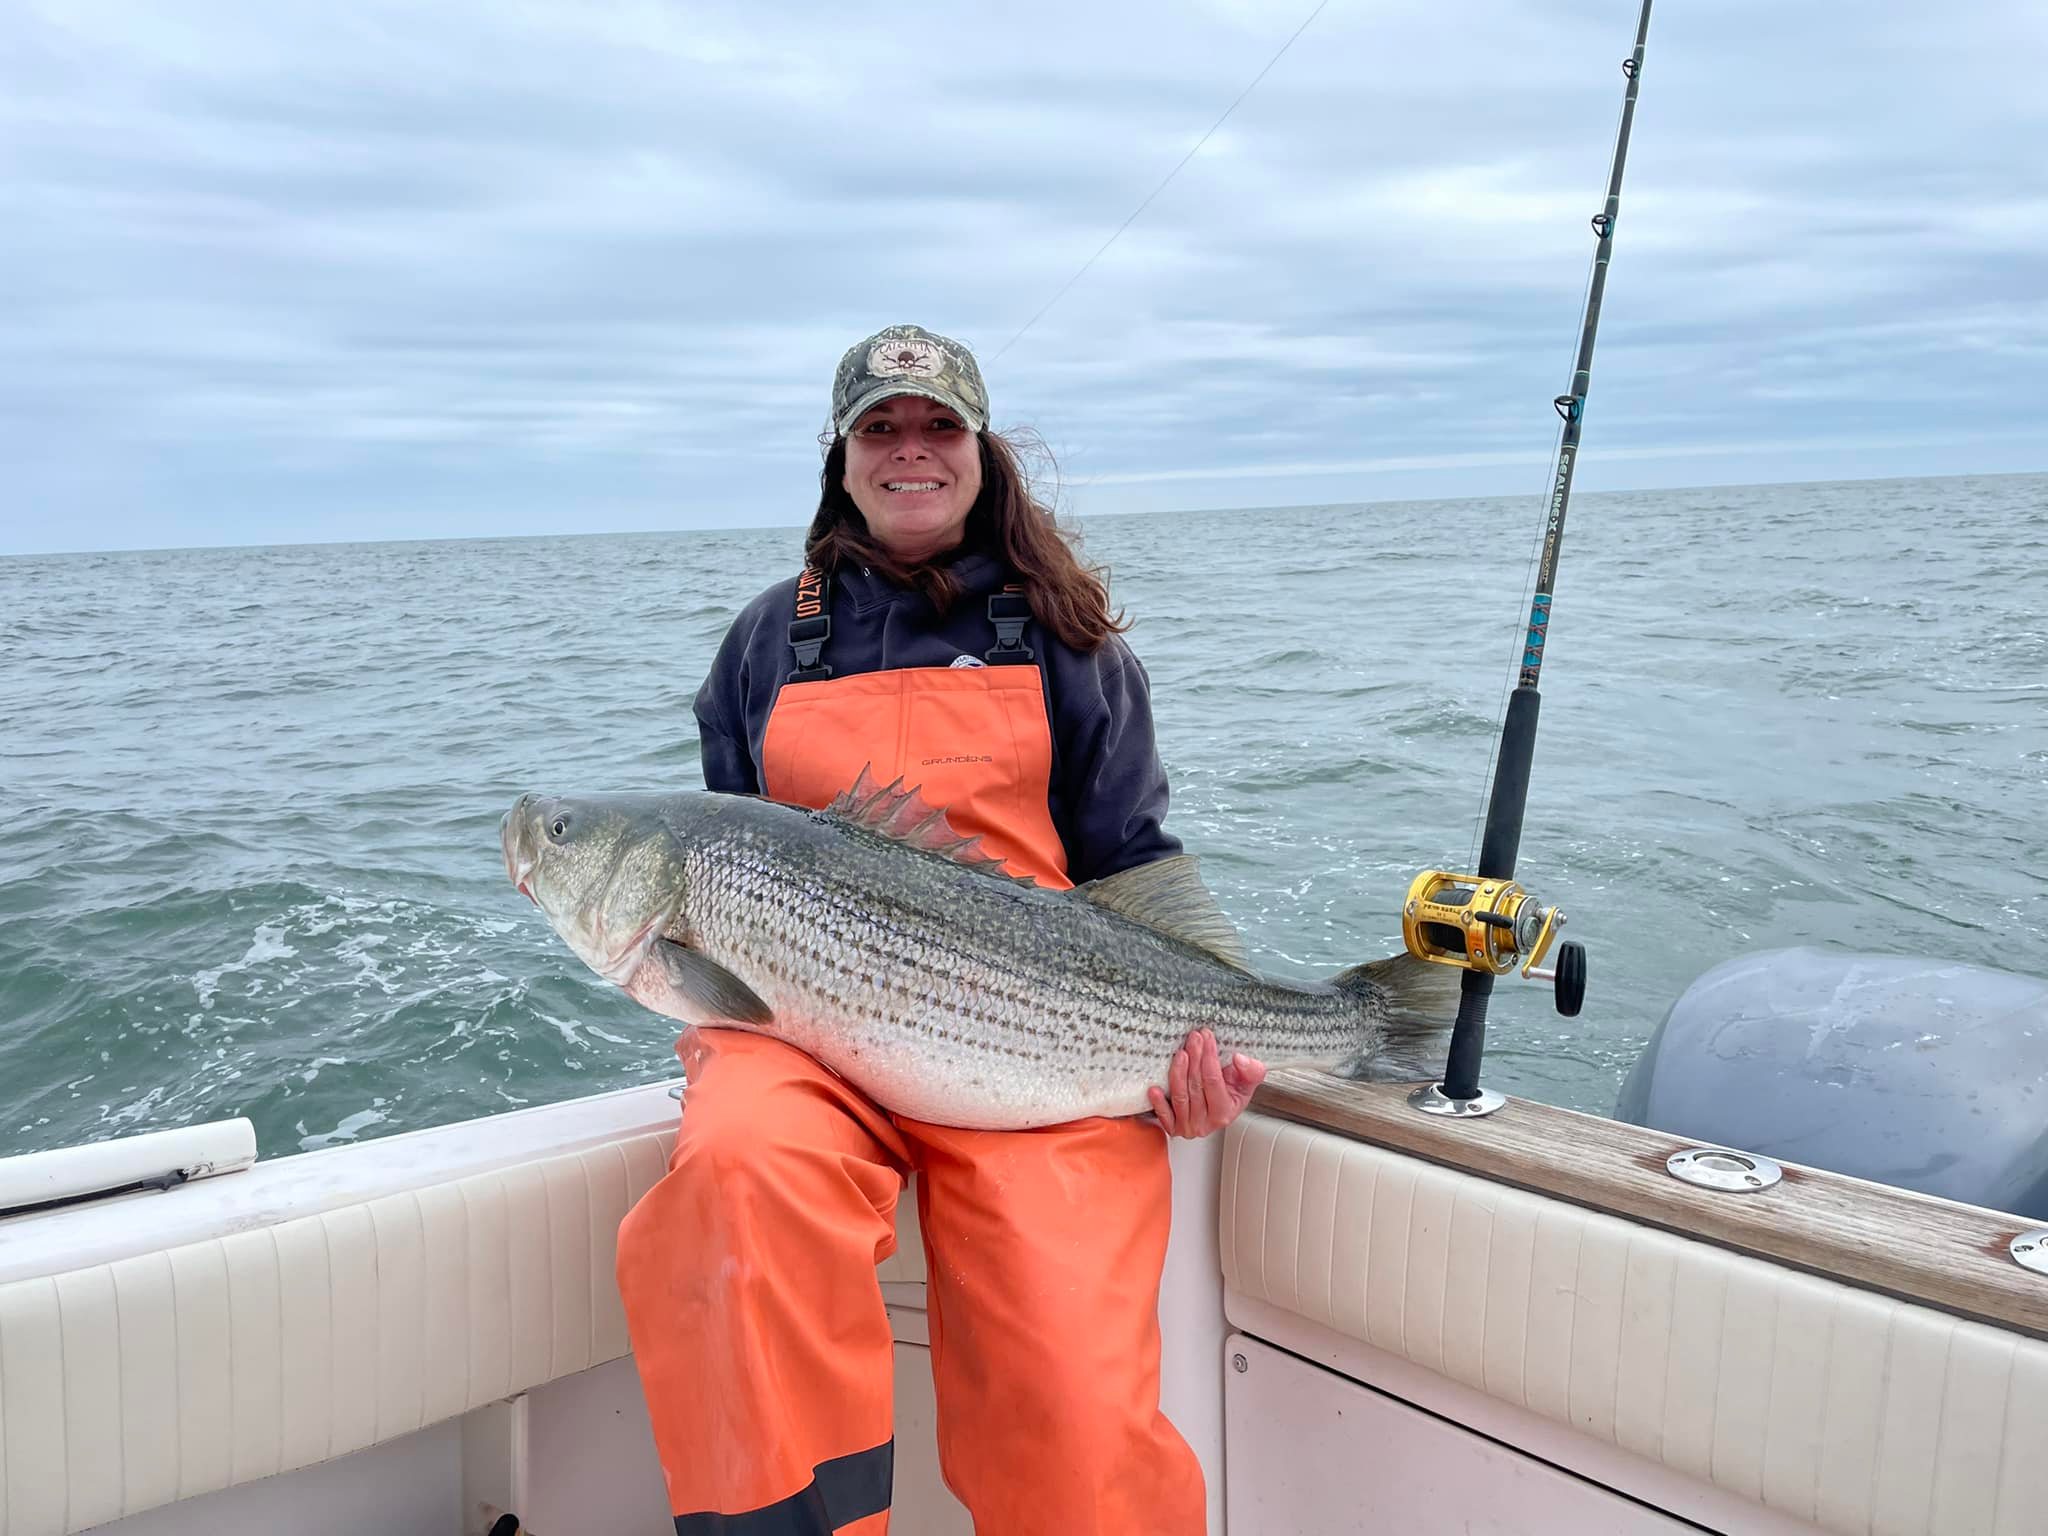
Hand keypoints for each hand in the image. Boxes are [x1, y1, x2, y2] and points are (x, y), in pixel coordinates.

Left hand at [1148, 1030, 1266, 1138]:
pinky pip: (1164, 1116)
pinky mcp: (1173, 1127)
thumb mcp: (1248, 1083)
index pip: (1214, 1081)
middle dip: (1194, 1058)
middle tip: (1194, 1038)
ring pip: (1180, 1096)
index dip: (1209, 1058)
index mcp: (1224, 1113)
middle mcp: (1206, 1123)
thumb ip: (1251, 1071)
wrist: (1219, 1111)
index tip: (1207, 1038)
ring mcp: (1188, 1126)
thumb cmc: (1231, 1095)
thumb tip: (1239, 1060)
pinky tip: (1154, 1089)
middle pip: (1196, 1086)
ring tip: (1180, 1053)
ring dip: (1178, 1072)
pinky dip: (1159, 1102)